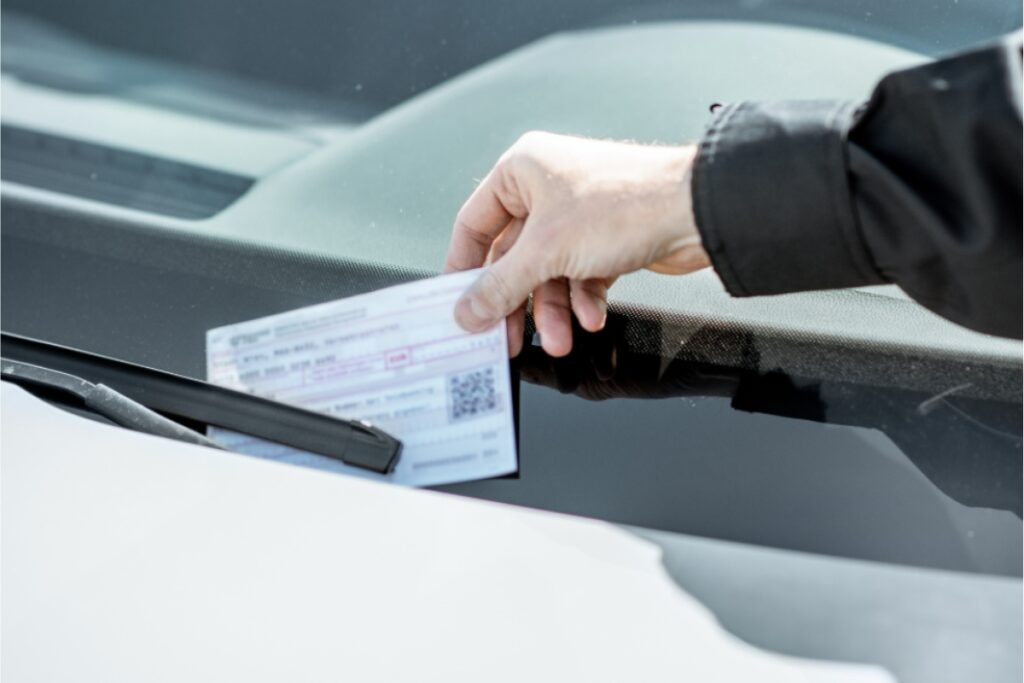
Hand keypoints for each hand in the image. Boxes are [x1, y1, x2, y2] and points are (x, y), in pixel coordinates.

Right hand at [443, 131, 708, 356]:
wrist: (696, 212)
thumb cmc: (624, 204)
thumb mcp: (546, 252)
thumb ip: (500, 285)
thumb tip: (466, 311)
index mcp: (522, 171)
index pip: (475, 224)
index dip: (464, 268)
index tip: (458, 305)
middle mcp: (547, 188)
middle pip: (513, 258)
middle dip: (515, 303)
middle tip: (506, 340)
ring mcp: (578, 215)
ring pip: (548, 273)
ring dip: (552, 312)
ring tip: (561, 340)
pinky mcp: (605, 239)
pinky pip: (579, 276)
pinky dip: (583, 301)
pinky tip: (590, 318)